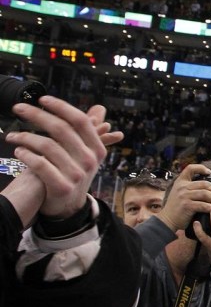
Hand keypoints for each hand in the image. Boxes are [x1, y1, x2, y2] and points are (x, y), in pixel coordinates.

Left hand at [6, 97, 122, 218]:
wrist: (68, 207)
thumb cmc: (73, 173)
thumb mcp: (86, 153)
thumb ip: (91, 130)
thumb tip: (100, 108)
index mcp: (96, 148)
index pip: (80, 121)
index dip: (61, 107)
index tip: (42, 99)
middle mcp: (89, 160)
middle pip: (61, 129)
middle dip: (36, 115)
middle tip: (18, 108)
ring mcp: (76, 174)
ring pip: (47, 146)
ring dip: (25, 137)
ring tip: (12, 136)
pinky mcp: (61, 186)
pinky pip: (40, 165)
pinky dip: (26, 155)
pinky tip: (19, 151)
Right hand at [157, 163, 210, 231]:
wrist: (167, 219)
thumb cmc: (176, 206)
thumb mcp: (179, 192)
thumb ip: (189, 187)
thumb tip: (207, 185)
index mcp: (180, 182)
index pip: (190, 168)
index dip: (201, 168)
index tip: (209, 172)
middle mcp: (182, 187)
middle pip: (204, 183)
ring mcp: (184, 196)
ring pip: (206, 194)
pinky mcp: (187, 206)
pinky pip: (203, 205)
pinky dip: (210, 207)